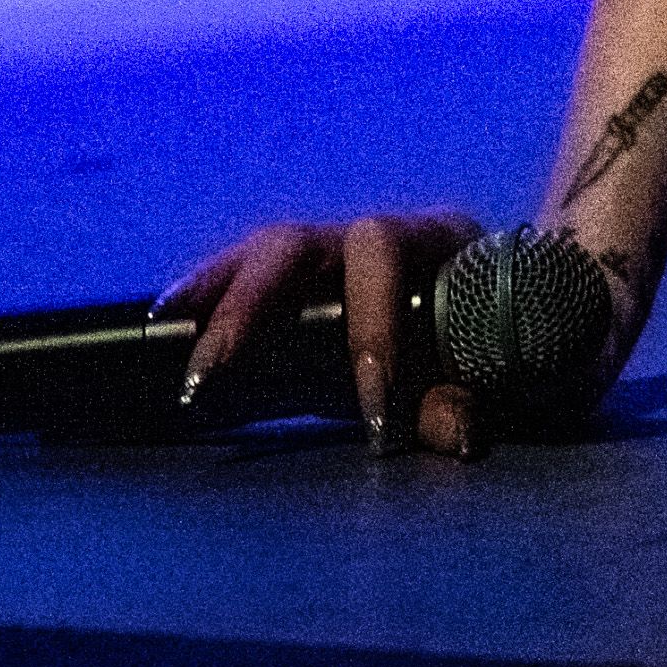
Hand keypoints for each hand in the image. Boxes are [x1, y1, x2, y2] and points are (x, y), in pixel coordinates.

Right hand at [158, 211, 498, 458]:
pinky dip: (205, 291)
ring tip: (170, 329)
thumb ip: (461, 401)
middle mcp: (373, 232)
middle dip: (253, 305)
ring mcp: (332, 248)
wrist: (497, 312)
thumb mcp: (482, 375)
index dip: (373, 328)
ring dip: (215, 294)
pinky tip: (168, 316)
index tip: (372, 411)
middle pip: (299, 244)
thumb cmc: (488, 342)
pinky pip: (244, 270)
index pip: (384, 256)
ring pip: (264, 251)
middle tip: (215, 368)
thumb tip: (460, 434)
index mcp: (433, 238)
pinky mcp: (300, 276)